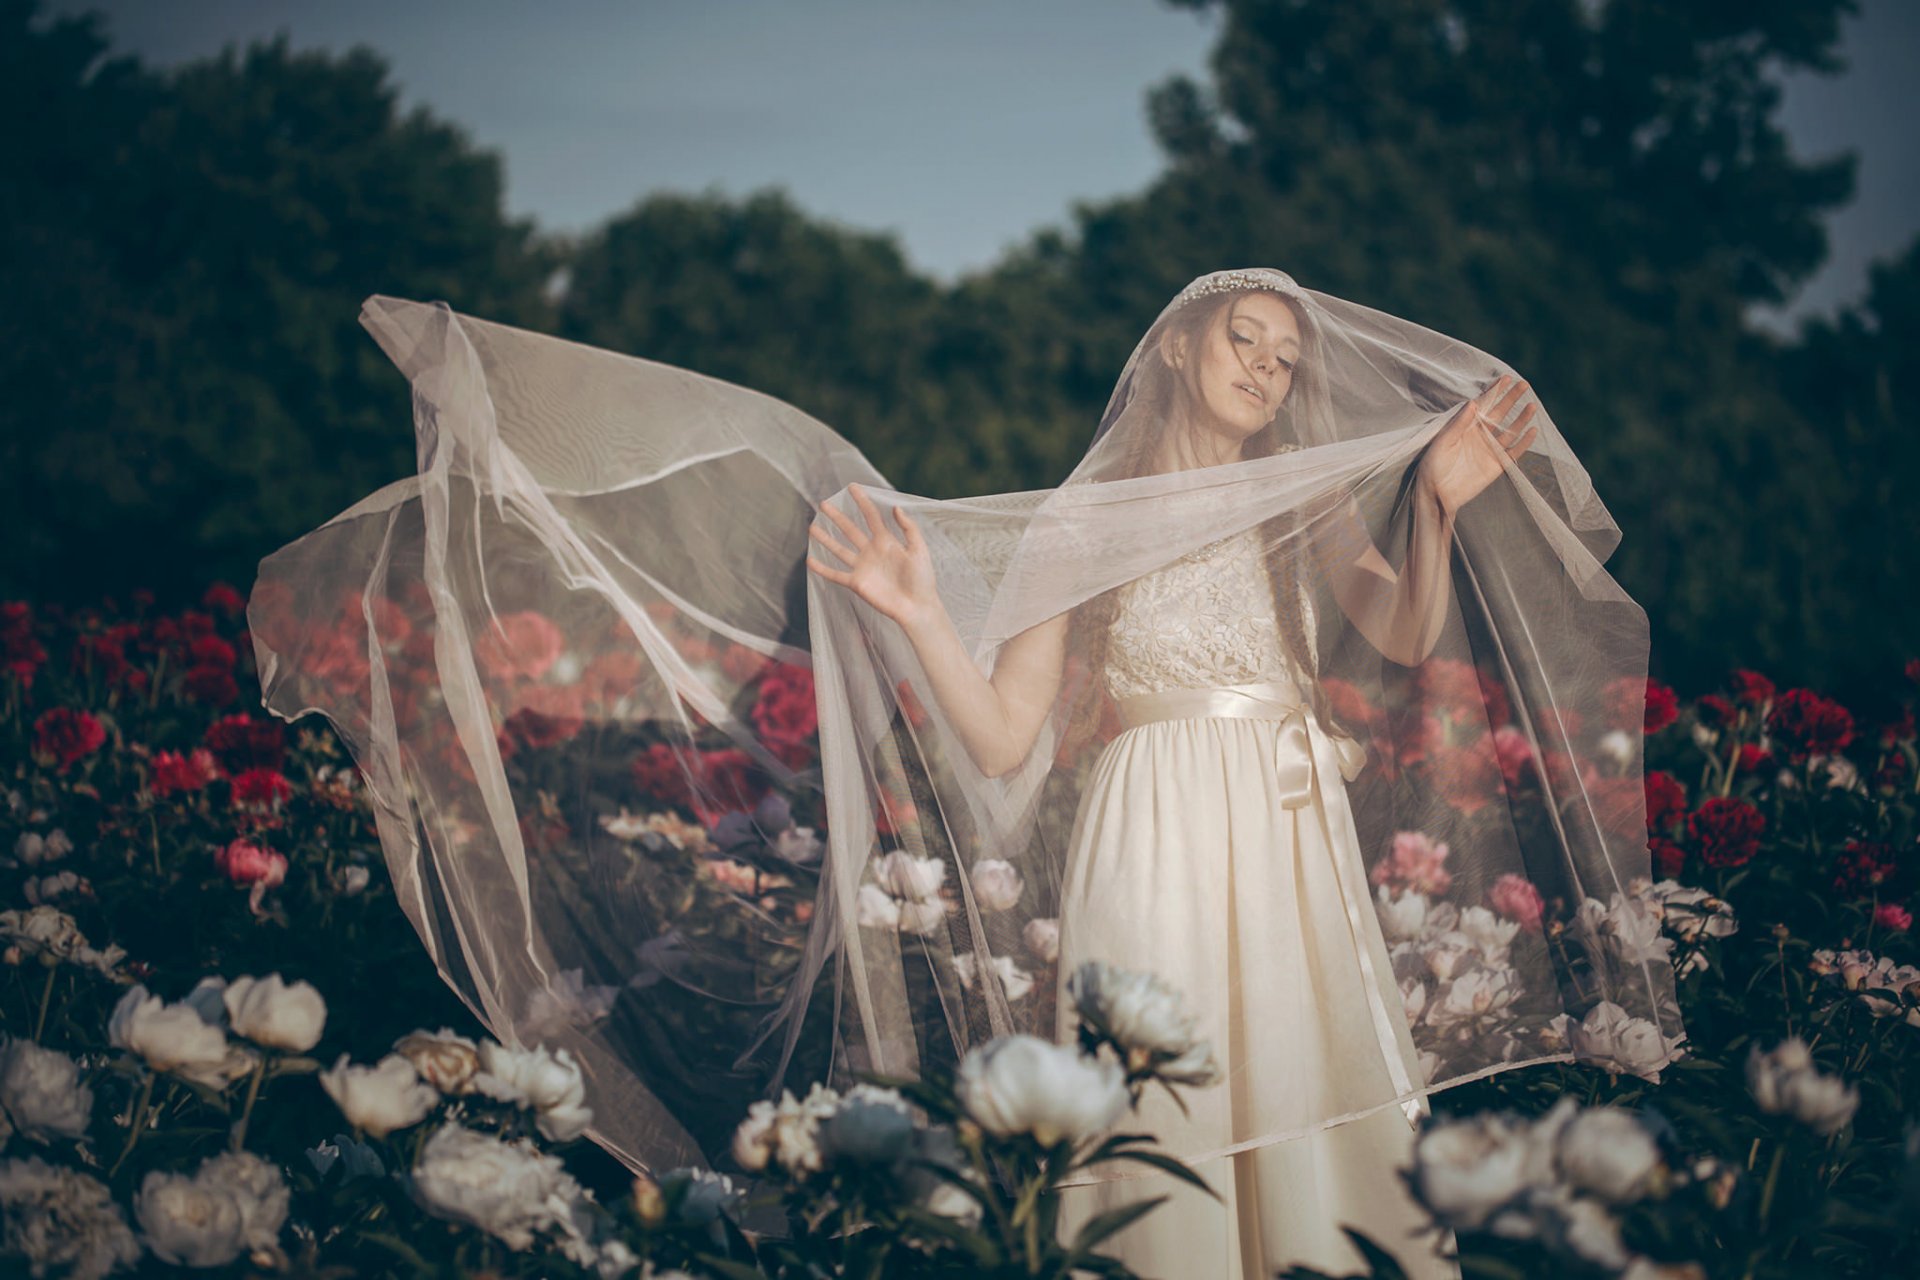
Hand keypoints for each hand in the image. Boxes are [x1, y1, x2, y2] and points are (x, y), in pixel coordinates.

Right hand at [806, 483, 940, 627]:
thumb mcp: (919, 549)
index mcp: (887, 541)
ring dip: (826, 539)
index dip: (862, 501)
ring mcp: (863, 567)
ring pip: (839, 549)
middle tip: (823, 504)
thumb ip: (908, 528)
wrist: (917, 606)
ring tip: (812, 527)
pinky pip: (836, 574)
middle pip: (850, 529)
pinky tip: (810, 561)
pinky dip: (823, 568)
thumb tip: (895, 507)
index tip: (851, 487)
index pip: (871, 516)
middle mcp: (871, 551)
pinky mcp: (857, 583)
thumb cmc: (922, 579)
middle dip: (837, 517)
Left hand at [1418, 373, 1539, 516]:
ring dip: (1521, 419)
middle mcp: (1479, 435)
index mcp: (1464, 427)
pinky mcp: (1496, 465)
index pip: (1483, 405)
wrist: (1436, 494)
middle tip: (1524, 385)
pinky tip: (1533, 431)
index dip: (1495, 391)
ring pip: (1509, 431)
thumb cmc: (1432, 466)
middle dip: (1511, 399)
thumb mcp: (1442, 442)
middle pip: (1499, 413)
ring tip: (1532, 406)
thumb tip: (1474, 403)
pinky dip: (1524, 443)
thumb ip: (1458, 424)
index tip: (1506, 378)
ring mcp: (1489, 450)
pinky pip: (1514, 452)